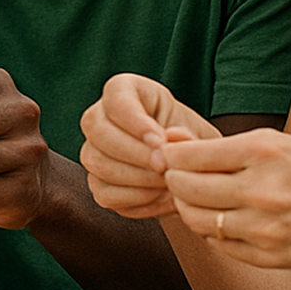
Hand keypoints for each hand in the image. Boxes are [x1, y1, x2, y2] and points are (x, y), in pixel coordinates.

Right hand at [79, 73, 219, 218]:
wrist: (186, 171)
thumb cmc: (190, 142)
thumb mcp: (198, 132)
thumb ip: (189, 136)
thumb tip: (172, 138)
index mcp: (123, 91)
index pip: (115, 98)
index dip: (134, 121)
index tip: (160, 140)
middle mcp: (98, 118)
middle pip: (98, 131)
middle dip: (134, 152)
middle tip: (165, 166)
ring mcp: (92, 152)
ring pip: (98, 163)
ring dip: (136, 177)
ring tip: (167, 182)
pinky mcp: (97, 183)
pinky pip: (104, 193)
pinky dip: (134, 198)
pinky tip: (158, 195)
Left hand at [157, 129, 290, 267]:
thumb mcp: (279, 143)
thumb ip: (221, 144)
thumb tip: (170, 137)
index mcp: (264, 151)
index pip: (188, 155)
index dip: (171, 154)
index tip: (171, 153)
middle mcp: (261, 190)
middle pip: (185, 187)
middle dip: (173, 179)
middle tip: (177, 175)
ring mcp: (263, 227)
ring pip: (195, 219)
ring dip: (186, 206)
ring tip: (196, 197)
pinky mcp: (265, 255)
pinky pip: (217, 242)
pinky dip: (210, 230)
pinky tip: (222, 217)